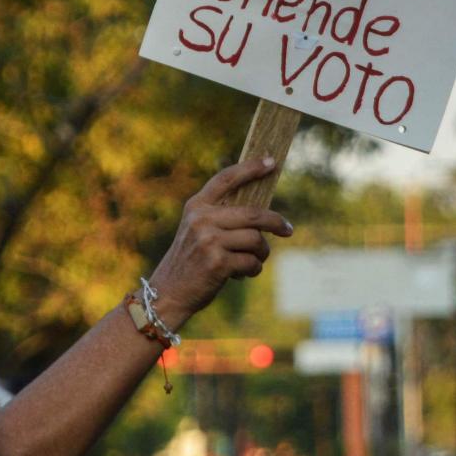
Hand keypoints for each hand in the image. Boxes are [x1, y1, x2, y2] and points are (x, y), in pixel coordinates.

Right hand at [146, 158, 292, 329]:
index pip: (226, 179)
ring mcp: (209, 240)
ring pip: (256, 240)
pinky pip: (251, 262)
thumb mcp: (197, 231)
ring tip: (253, 261)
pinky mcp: (217, 262)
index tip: (272, 162)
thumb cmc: (190, 261)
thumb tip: (262, 213)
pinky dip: (253, 270)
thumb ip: (220, 217)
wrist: (168, 292)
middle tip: (288, 229)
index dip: (250, 168)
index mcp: (196, 206)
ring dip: (261, 253)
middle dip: (275, 222)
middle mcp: (201, 219)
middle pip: (253, 214)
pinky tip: (242, 274)